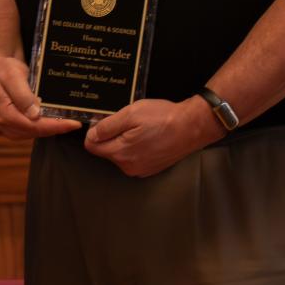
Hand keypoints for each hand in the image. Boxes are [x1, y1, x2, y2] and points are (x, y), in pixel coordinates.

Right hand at [0, 54, 80, 140]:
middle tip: (77, 121)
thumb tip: (35, 114)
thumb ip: (22, 95)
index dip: (55, 126)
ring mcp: (11, 127)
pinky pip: (34, 129)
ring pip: (37, 132)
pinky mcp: (16, 125)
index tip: (74, 123)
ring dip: (53, 127)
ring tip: (70, 119)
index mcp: (5, 114)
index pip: (34, 126)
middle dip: (57, 128)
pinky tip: (57, 118)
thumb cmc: (2, 69)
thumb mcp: (12, 76)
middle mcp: (6, 124)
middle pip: (37, 132)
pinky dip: (47, 125)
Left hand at [83, 96, 214, 177]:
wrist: (192, 127)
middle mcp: (128, 166)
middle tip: (128, 122)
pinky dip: (136, 147)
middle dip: (111, 136)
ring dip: (124, 141)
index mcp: (120, 153)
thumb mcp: (130, 114)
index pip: (91, 146)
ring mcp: (140, 170)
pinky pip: (133, 157)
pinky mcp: (150, 169)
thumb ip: (107, 126)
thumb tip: (92, 134)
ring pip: (120, 154)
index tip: (105, 121)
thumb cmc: (164, 118)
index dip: (94, 131)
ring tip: (141, 128)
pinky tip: (148, 136)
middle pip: (106, 150)